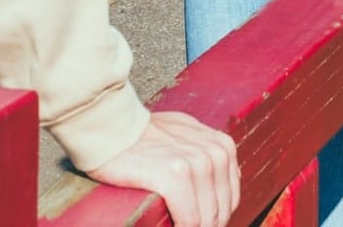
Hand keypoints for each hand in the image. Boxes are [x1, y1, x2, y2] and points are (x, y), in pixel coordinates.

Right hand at [86, 110, 239, 226]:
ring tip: (172, 223)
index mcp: (222, 147)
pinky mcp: (175, 176)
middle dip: (202, 224)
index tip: (192, 218)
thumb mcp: (186, 134)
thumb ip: (208, 155)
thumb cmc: (142, 134)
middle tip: (179, 221)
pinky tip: (168, 224)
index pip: (230, 200)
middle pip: (219, 213)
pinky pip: (188, 220)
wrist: (110, 126)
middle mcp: (214, 154)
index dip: (211, 217)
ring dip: (190, 226)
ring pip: (206, 220)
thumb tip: (232, 179)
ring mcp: (196, 164)